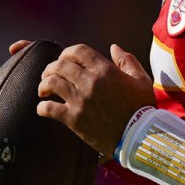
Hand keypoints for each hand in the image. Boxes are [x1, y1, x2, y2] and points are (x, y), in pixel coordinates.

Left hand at [36, 43, 154, 156]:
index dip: (67, 53)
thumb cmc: (142, 108)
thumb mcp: (141, 79)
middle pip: (60, 65)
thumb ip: (127, 60)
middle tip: (49, 74)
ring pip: (51, 83)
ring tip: (43, 89)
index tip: (64, 59)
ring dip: (44, 84)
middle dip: (51, 67)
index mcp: (105, 70)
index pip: (78, 51)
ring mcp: (80, 100)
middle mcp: (90, 82)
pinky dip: (42, 108)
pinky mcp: (74, 119)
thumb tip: (114, 47)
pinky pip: (49, 109)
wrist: (139, 137)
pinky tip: (43, 108)